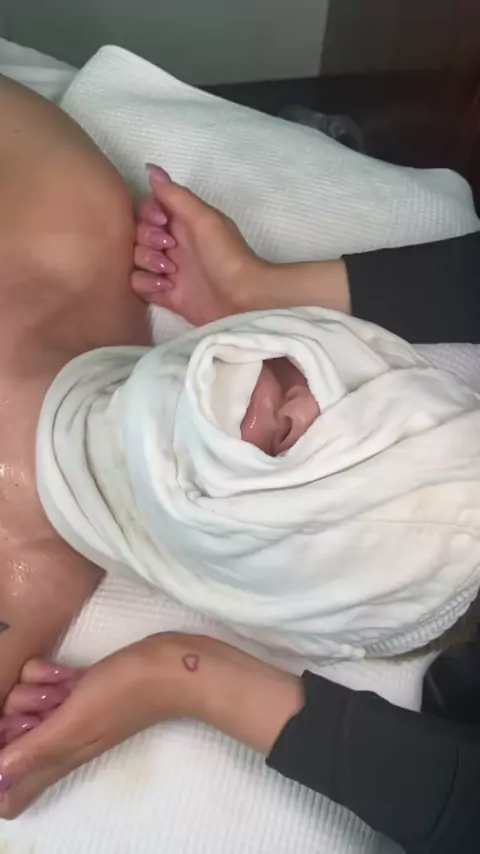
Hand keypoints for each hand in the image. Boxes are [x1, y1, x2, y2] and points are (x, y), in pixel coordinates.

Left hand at [0, 633, 302, 818]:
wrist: (169, 666)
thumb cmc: (125, 694)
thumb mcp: (74, 724)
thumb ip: (33, 753)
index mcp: (55, 762)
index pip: (10, 793)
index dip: (3, 766)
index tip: (17, 740)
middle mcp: (58, 742)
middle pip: (9, 738)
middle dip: (18, 715)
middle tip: (48, 707)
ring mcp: (68, 715)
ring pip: (22, 705)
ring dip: (35, 689)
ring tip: (65, 686)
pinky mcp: (77, 690)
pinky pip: (40, 682)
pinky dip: (48, 674)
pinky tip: (67, 672)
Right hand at [131, 164, 270, 325]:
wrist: (244, 300)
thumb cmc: (227, 256)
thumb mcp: (204, 220)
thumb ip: (175, 195)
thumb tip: (150, 168)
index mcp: (183, 222)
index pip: (147, 209)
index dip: (147, 214)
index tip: (163, 222)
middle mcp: (173, 243)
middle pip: (137, 233)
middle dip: (146, 240)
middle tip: (169, 251)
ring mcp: (168, 270)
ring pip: (135, 258)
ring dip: (147, 262)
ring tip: (170, 273)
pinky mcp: (166, 295)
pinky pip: (138, 284)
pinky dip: (147, 284)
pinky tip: (166, 288)